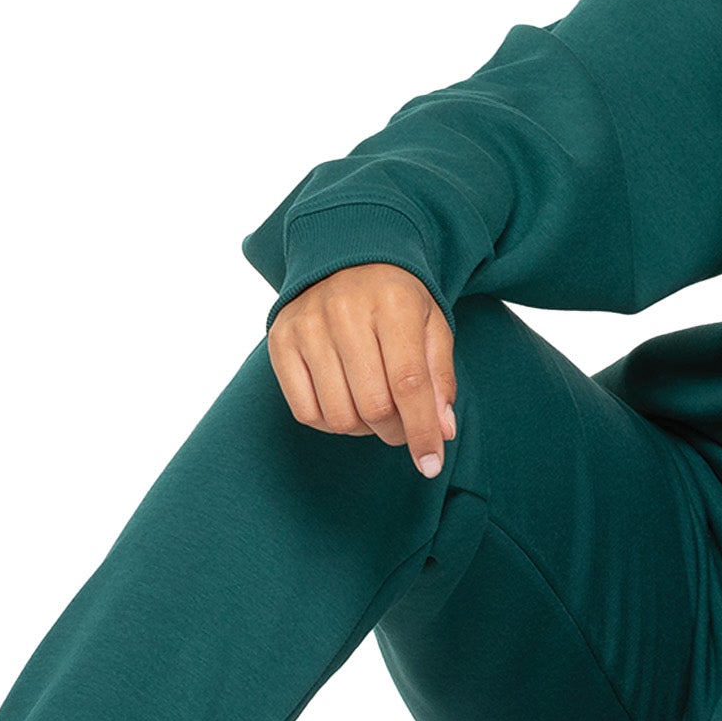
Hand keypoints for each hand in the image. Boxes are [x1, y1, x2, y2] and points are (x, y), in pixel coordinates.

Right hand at [266, 262, 458, 475]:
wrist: (346, 257)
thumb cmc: (396, 300)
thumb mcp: (431, 326)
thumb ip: (439, 378)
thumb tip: (441, 432)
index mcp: (393, 303)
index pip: (409, 383)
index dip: (422, 431)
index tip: (431, 463)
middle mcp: (345, 311)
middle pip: (373, 406)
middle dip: (395, 431)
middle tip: (402, 424)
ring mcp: (307, 326)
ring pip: (339, 416)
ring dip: (363, 429)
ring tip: (373, 407)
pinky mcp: (280, 341)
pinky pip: (305, 411)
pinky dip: (330, 421)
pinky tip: (345, 401)